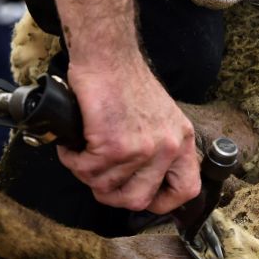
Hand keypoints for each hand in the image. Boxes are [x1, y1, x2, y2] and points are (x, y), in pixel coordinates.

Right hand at [57, 54, 199, 213]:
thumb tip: (140, 182)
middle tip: (98, 176)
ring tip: (82, 152)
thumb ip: (158, 148)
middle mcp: (167, 147)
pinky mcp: (114, 145)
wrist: (108, 55)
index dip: (162, 202)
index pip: (186, 190)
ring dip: (86, 173)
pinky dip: (72, 160)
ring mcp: (141, 149)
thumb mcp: (160, 117)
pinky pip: (86, 170)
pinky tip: (72, 145)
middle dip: (112, 194)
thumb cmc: (125, 81)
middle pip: (138, 200)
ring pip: (105, 187)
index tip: (141, 197)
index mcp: (181, 140)